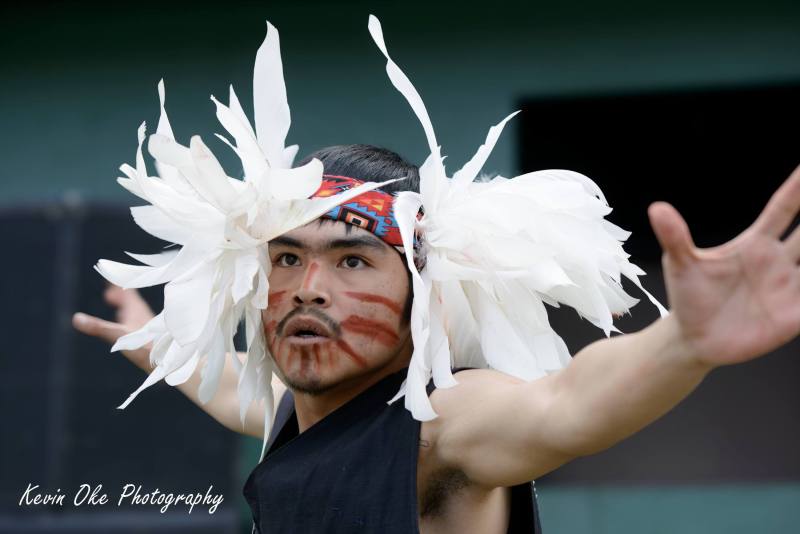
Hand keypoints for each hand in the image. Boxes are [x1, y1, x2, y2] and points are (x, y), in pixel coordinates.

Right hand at [72, 284, 154, 371]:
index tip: (109, 279)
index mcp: (137, 310)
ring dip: (127, 309)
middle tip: (109, 295)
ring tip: (120, 308)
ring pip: (138, 314)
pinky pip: (142, 325)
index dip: (118, 286)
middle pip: (132, 302)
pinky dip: (134, 322)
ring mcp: (151, 326)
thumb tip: (76, 318)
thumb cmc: (147, 348)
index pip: (126, 293)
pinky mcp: (154, 338)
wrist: (172, 362)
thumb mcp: (119, 336)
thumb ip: (99, 328)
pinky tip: (134, 331)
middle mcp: (145, 315)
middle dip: (121, 298)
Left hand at [648, 164, 799, 367]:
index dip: (797, 187)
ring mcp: (789, 287)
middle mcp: (777, 261)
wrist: (693, 339)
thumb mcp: (680, 265)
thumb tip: (656, 208)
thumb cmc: (689, 296)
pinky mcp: (793, 316)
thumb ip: (675, 237)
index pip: (783, 209)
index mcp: (755, 244)